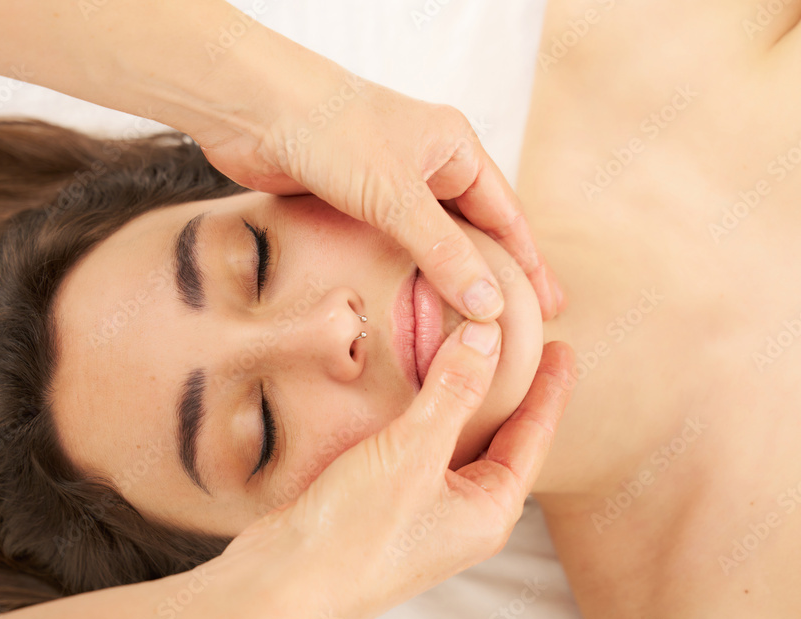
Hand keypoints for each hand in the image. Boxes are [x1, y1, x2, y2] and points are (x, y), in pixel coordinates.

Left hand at [199, 70, 565, 322]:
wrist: (252, 110)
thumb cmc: (330, 129)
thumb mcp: (397, 195)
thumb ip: (443, 252)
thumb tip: (488, 305)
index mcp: (454, 149)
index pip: (506, 216)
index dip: (528, 263)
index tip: (548, 305)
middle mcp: (426, 166)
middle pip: (474, 232)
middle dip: (496, 276)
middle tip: (519, 325)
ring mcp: (388, 185)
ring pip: (430, 243)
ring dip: (449, 280)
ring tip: (470, 326)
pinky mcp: (352, 203)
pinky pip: (391, 248)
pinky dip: (406, 277)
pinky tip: (415, 306)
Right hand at [218, 321, 574, 618]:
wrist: (284, 584)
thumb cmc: (354, 536)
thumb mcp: (412, 453)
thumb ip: (453, 391)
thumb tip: (488, 336)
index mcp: (488, 511)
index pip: (534, 437)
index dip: (550, 389)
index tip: (562, 347)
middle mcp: (463, 513)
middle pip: (500, 438)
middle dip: (511, 390)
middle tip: (522, 342)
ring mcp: (424, 508)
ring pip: (457, 439)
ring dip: (464, 397)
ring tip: (473, 353)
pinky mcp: (386, 500)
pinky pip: (420, 446)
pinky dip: (425, 411)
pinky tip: (417, 388)